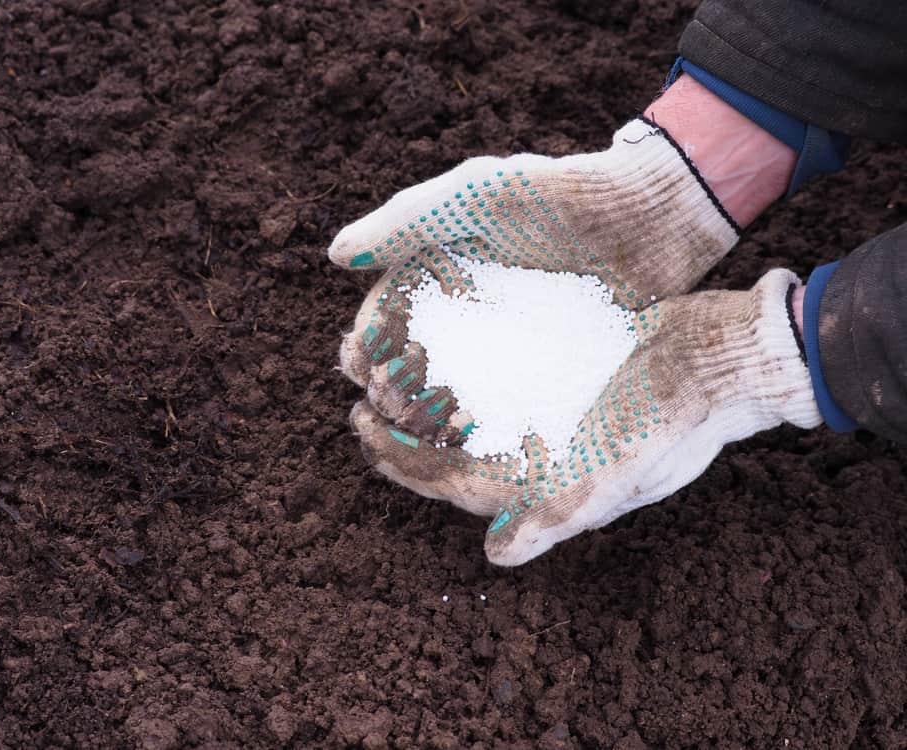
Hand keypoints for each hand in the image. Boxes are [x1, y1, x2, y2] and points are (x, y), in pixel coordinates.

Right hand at [329, 117, 739, 398]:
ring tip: (412, 435)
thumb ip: (407, 219)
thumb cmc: (560, 196)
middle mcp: (468, 312)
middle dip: (389, 384)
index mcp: (440, 270)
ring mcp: (506, 343)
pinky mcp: (545, 367)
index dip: (366, 340)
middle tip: (380, 407)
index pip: (386, 313)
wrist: (651, 215)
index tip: (357, 362)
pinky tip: (468, 444)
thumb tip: (336, 256)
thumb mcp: (478, 194)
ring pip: (450, 389)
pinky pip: (500, 403)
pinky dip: (479, 424)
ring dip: (426, 414)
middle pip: (411, 359)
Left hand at [348, 269, 821, 564]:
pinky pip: (497, 373)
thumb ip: (560, 513)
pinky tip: (436, 333)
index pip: (457, 482)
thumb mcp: (623, 469)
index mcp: (547, 483)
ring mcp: (550, 413)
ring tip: (383, 368)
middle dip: (403, 432)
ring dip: (425, 396)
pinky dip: (461, 359)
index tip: (362, 431)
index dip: (406, 463)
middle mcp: (542, 453)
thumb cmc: (680, 418)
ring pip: (470, 411)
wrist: (727, 359)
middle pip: (455, 449)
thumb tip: (494, 556)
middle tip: (357, 400)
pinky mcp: (561, 372)